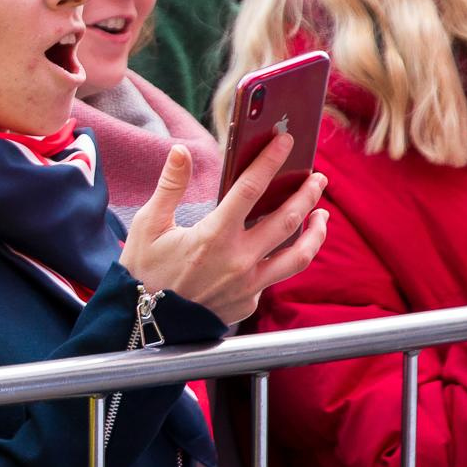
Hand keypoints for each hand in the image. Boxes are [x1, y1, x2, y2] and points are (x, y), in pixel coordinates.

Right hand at [119, 139, 329, 324]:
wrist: (146, 323)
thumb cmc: (144, 272)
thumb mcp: (148, 225)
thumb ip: (170, 186)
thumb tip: (181, 151)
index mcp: (213, 236)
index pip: (251, 189)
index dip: (270, 162)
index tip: (285, 142)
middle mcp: (238, 260)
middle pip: (287, 220)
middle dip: (307, 194)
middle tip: (318, 178)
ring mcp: (248, 285)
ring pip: (299, 255)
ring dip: (316, 232)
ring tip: (322, 215)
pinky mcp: (249, 302)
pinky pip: (276, 277)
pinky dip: (285, 258)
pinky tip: (284, 247)